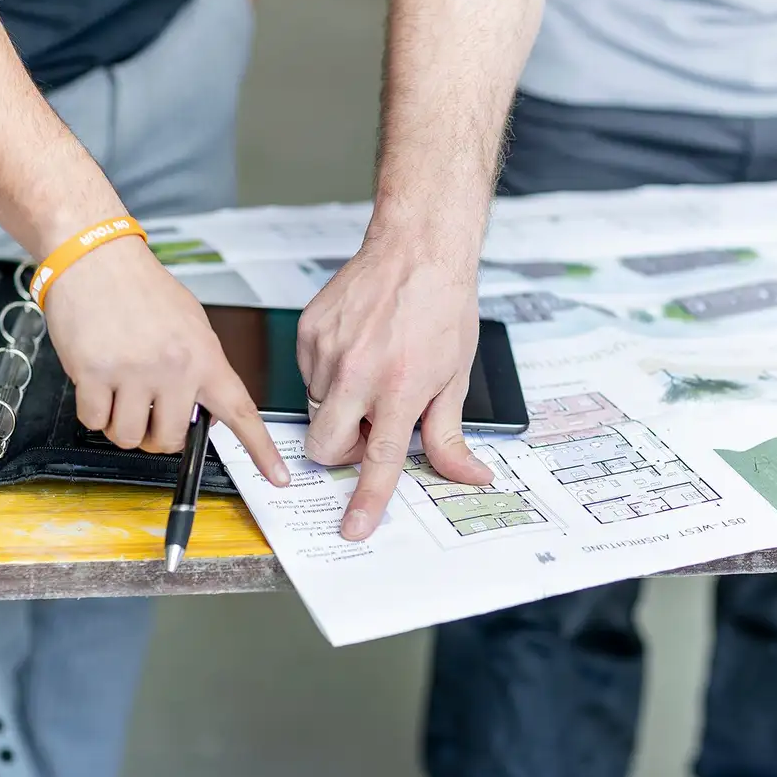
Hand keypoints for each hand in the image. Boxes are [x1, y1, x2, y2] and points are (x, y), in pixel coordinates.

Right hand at [44, 235, 289, 485]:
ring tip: (120, 390)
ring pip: (128, 436)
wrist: (96, 256)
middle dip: (156, 434)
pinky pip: (93, 421)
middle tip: (148, 408)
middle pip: (169, 440)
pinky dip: (93, 411)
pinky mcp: (93, 373)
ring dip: (121, 424)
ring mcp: (133, 372)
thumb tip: (204, 406)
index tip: (279, 477)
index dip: (262, 450)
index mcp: (204, 356)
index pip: (241, 412)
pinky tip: (97, 381)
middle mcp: (173, 368)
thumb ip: (201, 367)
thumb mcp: (191, 325)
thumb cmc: (143, 289)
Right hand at [297, 239, 494, 540]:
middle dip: (342, 450)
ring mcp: (327, 351)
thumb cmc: (441, 306)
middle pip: (325, 444)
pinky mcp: (309, 332)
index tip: (354, 527)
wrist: (418, 249)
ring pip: (317, 409)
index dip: (366, 500)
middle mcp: (358, 371)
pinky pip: (308, 376)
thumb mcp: (454, 377)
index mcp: (399, 387)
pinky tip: (357, 350)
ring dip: (342, 407)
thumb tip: (468, 475)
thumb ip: (450, 435)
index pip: (377, 459)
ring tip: (373, 372)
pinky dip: (330, 376)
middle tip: (371, 426)